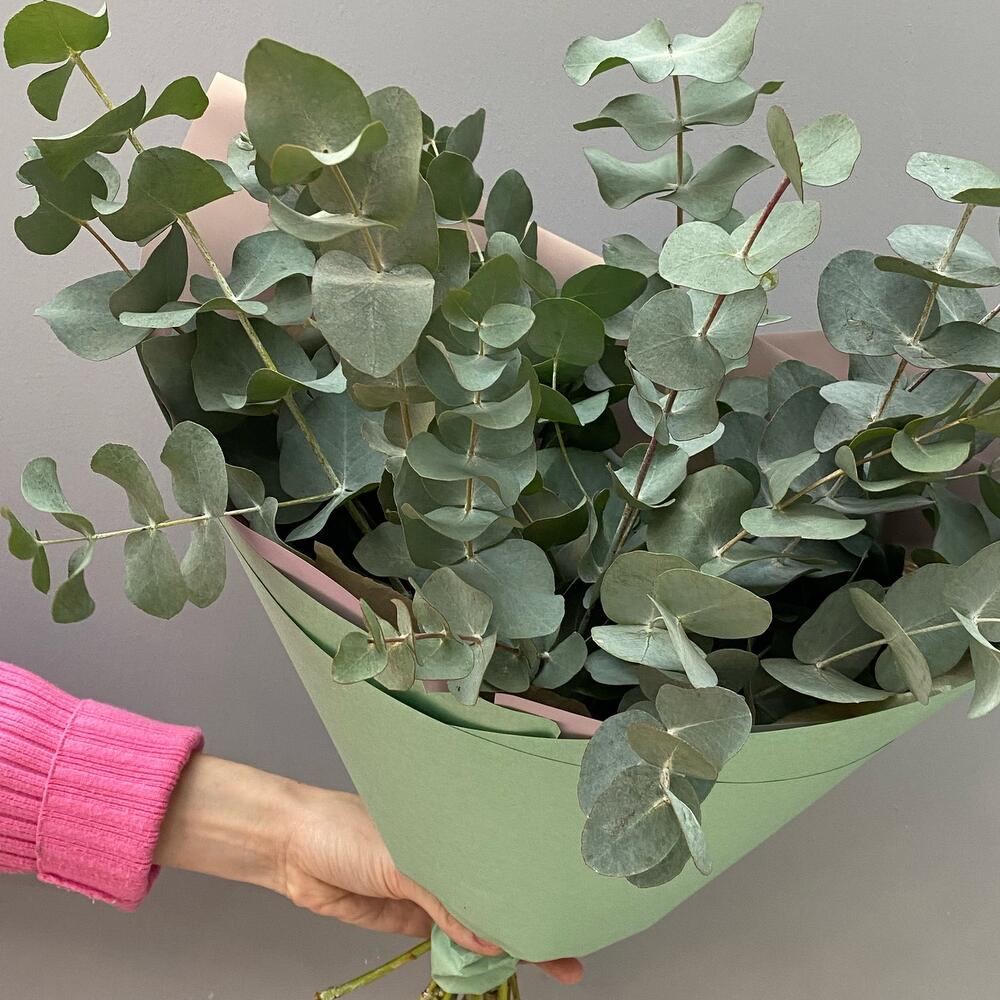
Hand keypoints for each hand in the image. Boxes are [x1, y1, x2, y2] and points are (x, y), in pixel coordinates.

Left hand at [155, 755, 582, 985]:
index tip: (568, 902)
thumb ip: (443, 899)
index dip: (531, 881)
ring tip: (547, 960)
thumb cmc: (345, 829)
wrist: (293, 849)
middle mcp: (446, 858)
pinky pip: (449, 938)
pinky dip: (470, 952)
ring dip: (505, 942)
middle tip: (570, 949)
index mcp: (449, 829)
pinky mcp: (410, 917)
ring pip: (477, 921)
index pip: (499, 859)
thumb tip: (488, 937)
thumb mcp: (400, 858)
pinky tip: (495, 961)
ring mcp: (429, 890)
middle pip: (495, 893)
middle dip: (530, 919)